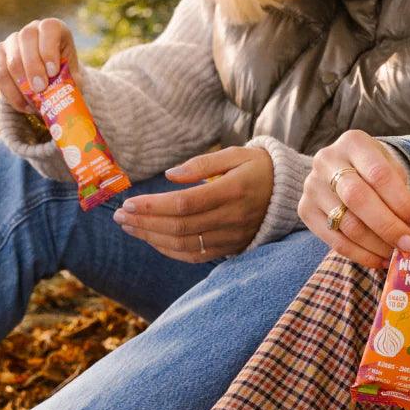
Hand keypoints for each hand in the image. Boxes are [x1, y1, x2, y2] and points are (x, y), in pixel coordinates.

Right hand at [0, 18, 81, 113]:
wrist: (51, 82)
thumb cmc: (65, 75)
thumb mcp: (73, 75)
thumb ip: (70, 81)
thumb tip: (64, 93)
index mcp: (54, 28)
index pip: (49, 28)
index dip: (49, 49)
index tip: (53, 72)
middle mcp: (32, 29)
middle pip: (26, 39)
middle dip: (33, 67)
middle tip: (41, 89)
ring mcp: (12, 40)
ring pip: (11, 56)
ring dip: (21, 82)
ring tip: (33, 101)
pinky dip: (10, 91)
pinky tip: (23, 105)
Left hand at [113, 146, 273, 260]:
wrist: (289, 192)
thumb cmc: (258, 167)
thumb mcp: (236, 154)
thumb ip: (202, 164)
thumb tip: (169, 175)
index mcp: (234, 190)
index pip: (185, 204)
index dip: (154, 206)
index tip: (129, 202)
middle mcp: (233, 217)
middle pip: (180, 227)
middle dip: (145, 222)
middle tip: (120, 215)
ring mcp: (232, 236)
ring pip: (184, 245)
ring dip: (151, 237)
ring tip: (129, 227)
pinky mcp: (231, 248)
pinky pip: (194, 255)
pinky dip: (169, 250)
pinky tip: (152, 238)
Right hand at [299, 130, 409, 270]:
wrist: (339, 167)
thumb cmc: (371, 168)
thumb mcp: (387, 166)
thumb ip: (400, 191)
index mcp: (353, 142)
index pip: (379, 174)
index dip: (401, 202)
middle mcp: (327, 160)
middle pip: (358, 198)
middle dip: (388, 226)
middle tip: (409, 244)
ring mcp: (312, 186)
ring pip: (347, 223)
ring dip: (376, 244)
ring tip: (396, 253)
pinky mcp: (305, 210)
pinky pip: (335, 240)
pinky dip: (360, 254)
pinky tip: (379, 259)